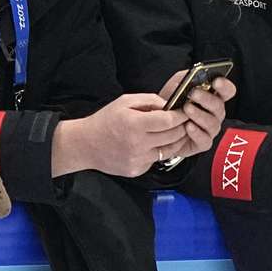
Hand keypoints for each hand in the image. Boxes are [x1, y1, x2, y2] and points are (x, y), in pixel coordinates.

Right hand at [51, 93, 189, 177]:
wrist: (85, 145)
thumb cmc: (105, 120)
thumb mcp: (125, 102)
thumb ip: (149, 100)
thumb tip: (170, 105)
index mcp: (135, 124)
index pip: (168, 121)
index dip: (181, 115)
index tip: (186, 111)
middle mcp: (138, 144)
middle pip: (173, 136)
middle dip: (183, 127)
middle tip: (186, 120)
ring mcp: (138, 160)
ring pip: (169, 150)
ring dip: (176, 141)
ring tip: (178, 132)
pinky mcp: (137, 170)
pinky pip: (156, 160)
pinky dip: (160, 151)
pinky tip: (157, 143)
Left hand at [157, 70, 237, 158]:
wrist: (160, 126)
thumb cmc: (171, 104)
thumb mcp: (175, 86)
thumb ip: (184, 77)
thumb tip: (192, 73)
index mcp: (213, 97)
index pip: (228, 91)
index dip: (225, 86)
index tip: (216, 81)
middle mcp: (215, 114)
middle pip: (219, 106)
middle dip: (207, 99)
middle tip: (193, 93)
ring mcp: (210, 129)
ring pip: (212, 123)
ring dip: (200, 115)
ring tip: (187, 109)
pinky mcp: (203, 143)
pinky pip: (205, 139)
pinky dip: (197, 133)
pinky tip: (188, 126)